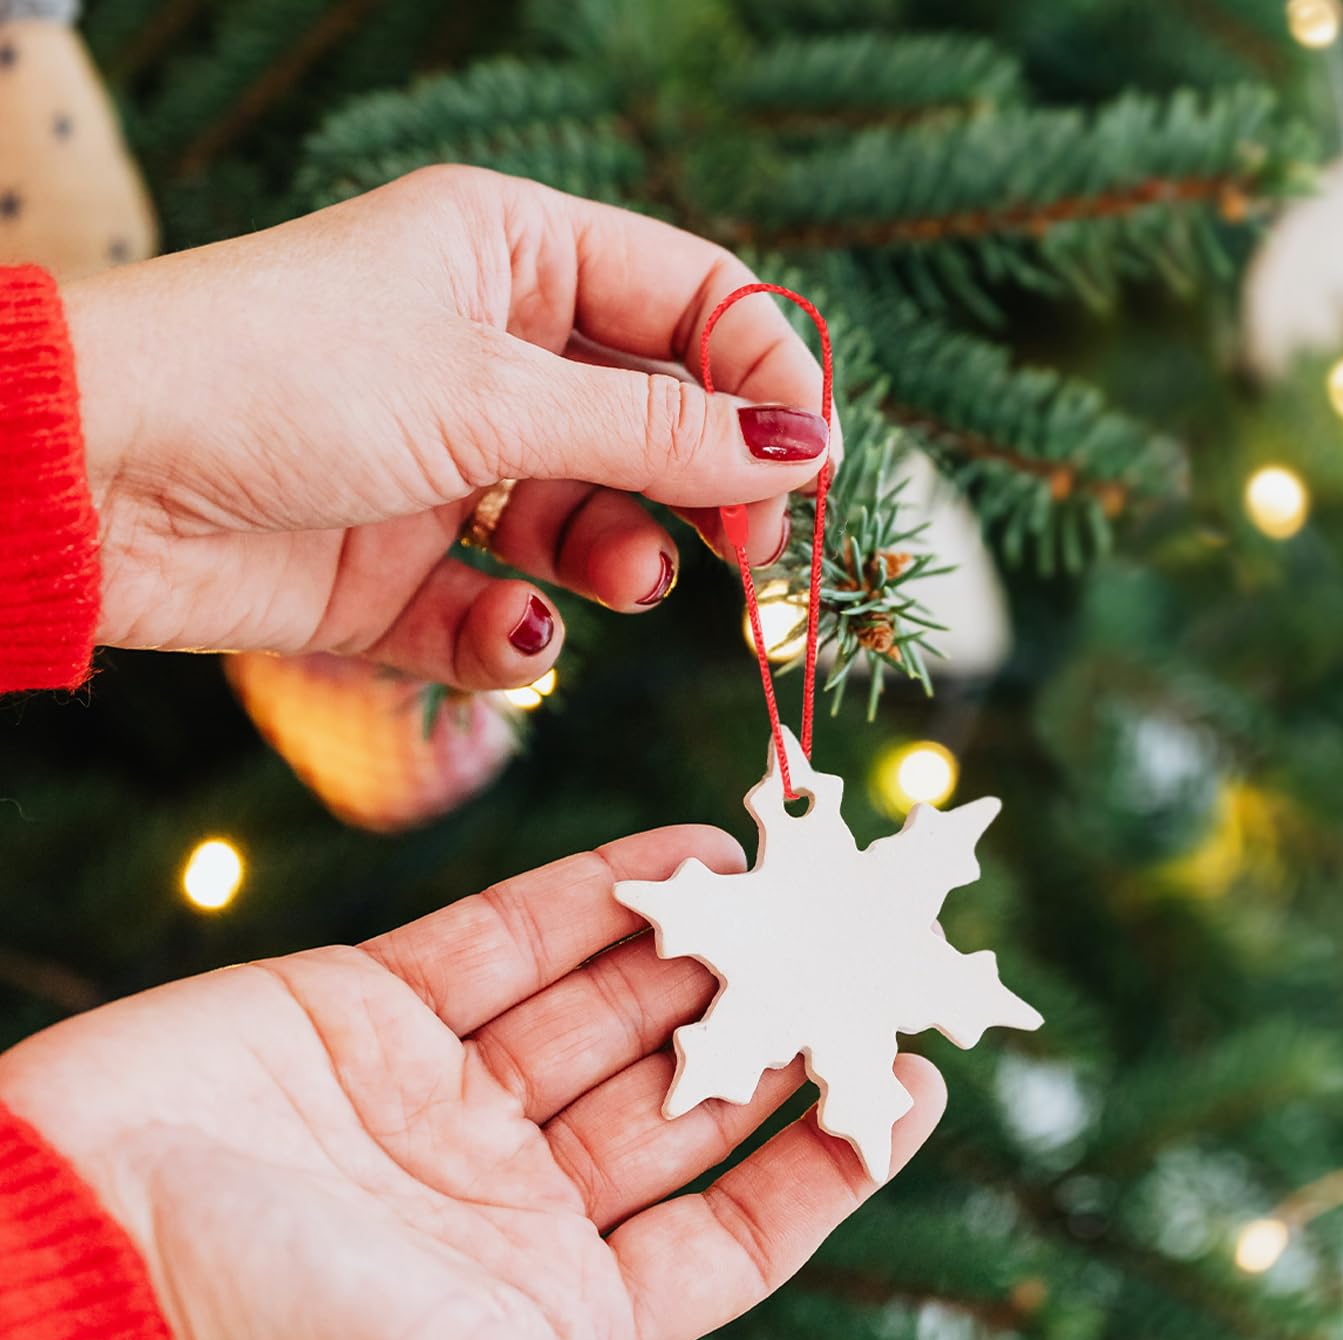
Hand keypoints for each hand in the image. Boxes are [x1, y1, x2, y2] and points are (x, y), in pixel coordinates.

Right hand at [0, 826, 941, 1339]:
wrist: (59, 1225)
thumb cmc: (269, 1336)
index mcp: (557, 1300)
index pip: (735, 1221)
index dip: (830, 1154)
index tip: (914, 1079)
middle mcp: (517, 1196)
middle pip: (685, 1096)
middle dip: (775, 1025)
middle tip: (867, 950)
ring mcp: (452, 1094)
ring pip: (611, 1006)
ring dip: (703, 946)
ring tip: (795, 882)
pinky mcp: (383, 1002)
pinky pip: (520, 937)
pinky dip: (602, 891)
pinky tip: (688, 848)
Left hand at [65, 167, 834, 689]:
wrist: (91, 482)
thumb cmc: (276, 379)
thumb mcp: (490, 391)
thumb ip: (657, 429)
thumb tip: (802, 444)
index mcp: (514, 258)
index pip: (691, 303)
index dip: (762, 380)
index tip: (808, 465)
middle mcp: (491, 358)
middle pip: (658, 423)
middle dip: (708, 491)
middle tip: (751, 556)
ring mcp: (453, 467)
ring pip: (594, 523)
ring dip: (619, 561)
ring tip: (612, 580)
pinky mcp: (409, 568)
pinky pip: (508, 610)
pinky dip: (519, 635)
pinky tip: (506, 634)